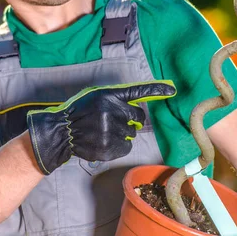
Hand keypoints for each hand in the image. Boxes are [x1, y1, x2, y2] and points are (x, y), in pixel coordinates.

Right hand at [27, 80, 176, 174]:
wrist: (63, 131)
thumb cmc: (80, 112)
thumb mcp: (97, 97)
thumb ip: (116, 100)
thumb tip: (137, 111)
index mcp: (110, 96)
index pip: (138, 91)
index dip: (157, 89)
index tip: (173, 90)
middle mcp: (113, 111)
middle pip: (138, 117)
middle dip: (130, 120)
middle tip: (114, 121)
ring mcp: (111, 130)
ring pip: (131, 133)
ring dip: (122, 134)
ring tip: (104, 132)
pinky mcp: (109, 146)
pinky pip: (126, 147)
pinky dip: (118, 146)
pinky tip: (104, 142)